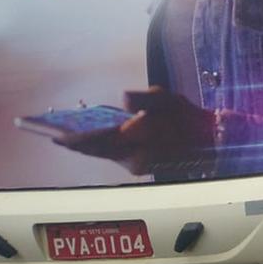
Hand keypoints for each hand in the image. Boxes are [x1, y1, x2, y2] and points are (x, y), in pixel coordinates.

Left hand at [55, 88, 215, 176]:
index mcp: (143, 143)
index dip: (79, 138)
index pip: (103, 141)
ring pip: (102, 155)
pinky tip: (82, 139)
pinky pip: (110, 156)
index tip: (59, 134)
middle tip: (52, 134)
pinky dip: (95, 147)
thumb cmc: (189, 120)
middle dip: (75, 143)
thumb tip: (123, 100)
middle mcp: (136, 159)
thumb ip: (145, 97)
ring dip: (83, 146)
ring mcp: (136, 164)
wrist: (210, 142)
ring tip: (62, 135)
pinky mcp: (137, 165)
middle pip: (97, 151)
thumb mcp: (170, 100)